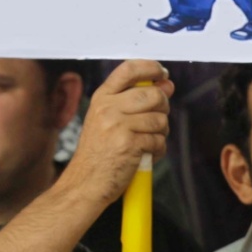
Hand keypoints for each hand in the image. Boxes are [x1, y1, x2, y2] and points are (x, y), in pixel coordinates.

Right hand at [59, 59, 172, 207]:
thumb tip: (167, 85)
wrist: (84, 183)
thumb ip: (136, 100)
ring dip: (161, 133)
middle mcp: (108, 107)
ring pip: (160, 119)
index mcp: (102, 97)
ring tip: (147, 142)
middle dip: (163, 108)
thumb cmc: (99, 153)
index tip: (162, 74)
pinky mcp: (129, 145)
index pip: (129, 68)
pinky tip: (145, 156)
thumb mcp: (108, 120)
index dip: (151, 67)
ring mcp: (118, 126)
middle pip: (153, 94)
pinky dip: (158, 150)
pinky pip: (159, 140)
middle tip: (155, 120)